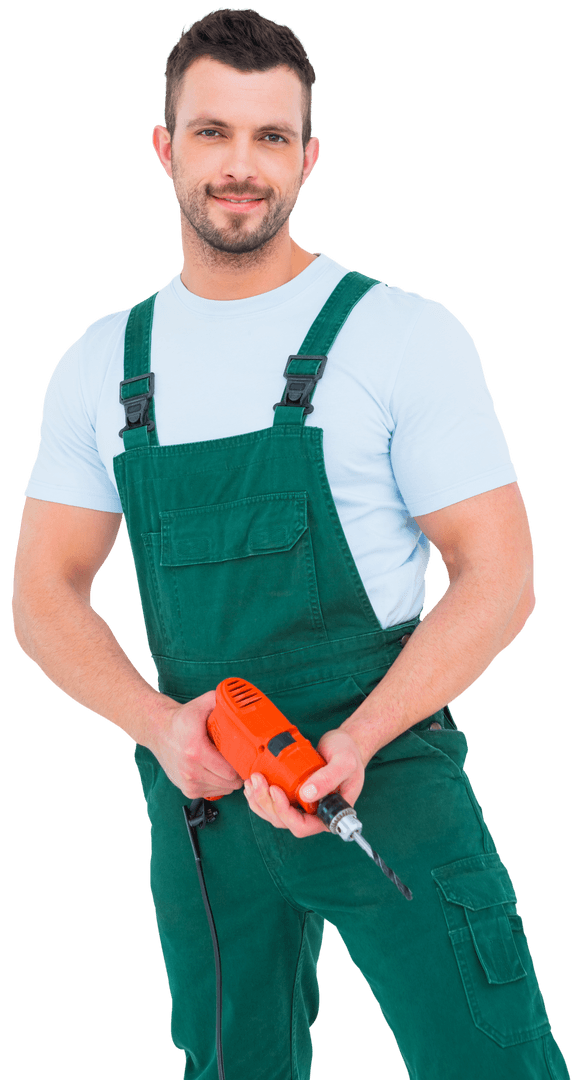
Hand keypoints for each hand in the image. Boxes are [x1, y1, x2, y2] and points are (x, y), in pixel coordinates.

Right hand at [148, 690, 243, 798]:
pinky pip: (213, 792)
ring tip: (227, 764)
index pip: (229, 771)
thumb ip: (220, 701)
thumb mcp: (200, 705)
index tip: (247, 758)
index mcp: (196, 750)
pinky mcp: (187, 790)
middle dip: (239, 773)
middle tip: (241, 760)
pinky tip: (216, 770)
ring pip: (223, 789)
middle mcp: (191, 770)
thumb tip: (238, 701)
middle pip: (229, 782)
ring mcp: (188, 782)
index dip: (242, 766)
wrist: (159, 732)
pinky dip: (219, 784)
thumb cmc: (181, 720)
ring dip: (229, 780)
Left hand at [243, 728, 365, 836]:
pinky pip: (274, 803)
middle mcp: (314, 814)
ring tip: (253, 781)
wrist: (345, 744)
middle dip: (266, 803)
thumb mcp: (344, 763)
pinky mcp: (294, 796)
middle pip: (284, 821)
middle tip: (258, 780)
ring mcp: (302, 806)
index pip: (303, 826)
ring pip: (275, 814)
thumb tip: (306, 794)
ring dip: (259, 800)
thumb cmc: (349, 754)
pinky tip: (253, 784)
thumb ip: (328, 778)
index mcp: (328, 814)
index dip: (285, 813)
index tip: (276, 790)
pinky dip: (260, 796)